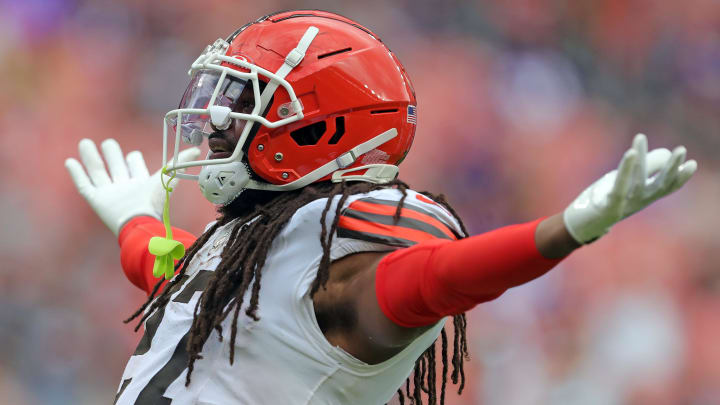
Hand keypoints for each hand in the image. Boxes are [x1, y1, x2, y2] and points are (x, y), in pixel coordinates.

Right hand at [65, 139, 199, 235]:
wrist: (138, 224)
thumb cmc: (153, 203)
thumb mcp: (168, 179)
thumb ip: (180, 163)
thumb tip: (196, 148)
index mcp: (142, 184)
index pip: (136, 168)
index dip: (134, 160)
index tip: (133, 153)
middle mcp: (125, 188)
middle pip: (117, 168)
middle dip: (113, 155)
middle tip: (108, 142)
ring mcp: (110, 194)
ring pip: (98, 173)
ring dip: (91, 158)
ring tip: (85, 143)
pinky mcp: (96, 201)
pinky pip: (84, 185)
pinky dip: (77, 174)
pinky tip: (70, 161)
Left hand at [563, 134, 696, 243]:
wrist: (578, 226)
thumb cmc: (601, 202)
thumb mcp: (624, 184)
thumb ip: (643, 170)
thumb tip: (664, 153)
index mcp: (643, 198)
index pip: (666, 188)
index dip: (680, 178)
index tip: (692, 164)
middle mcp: (637, 203)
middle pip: (659, 186)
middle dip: (671, 169)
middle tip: (682, 151)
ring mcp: (623, 205)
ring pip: (638, 182)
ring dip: (642, 160)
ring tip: (641, 137)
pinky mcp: (608, 206)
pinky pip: (620, 185)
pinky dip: (626, 169)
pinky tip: (630, 153)